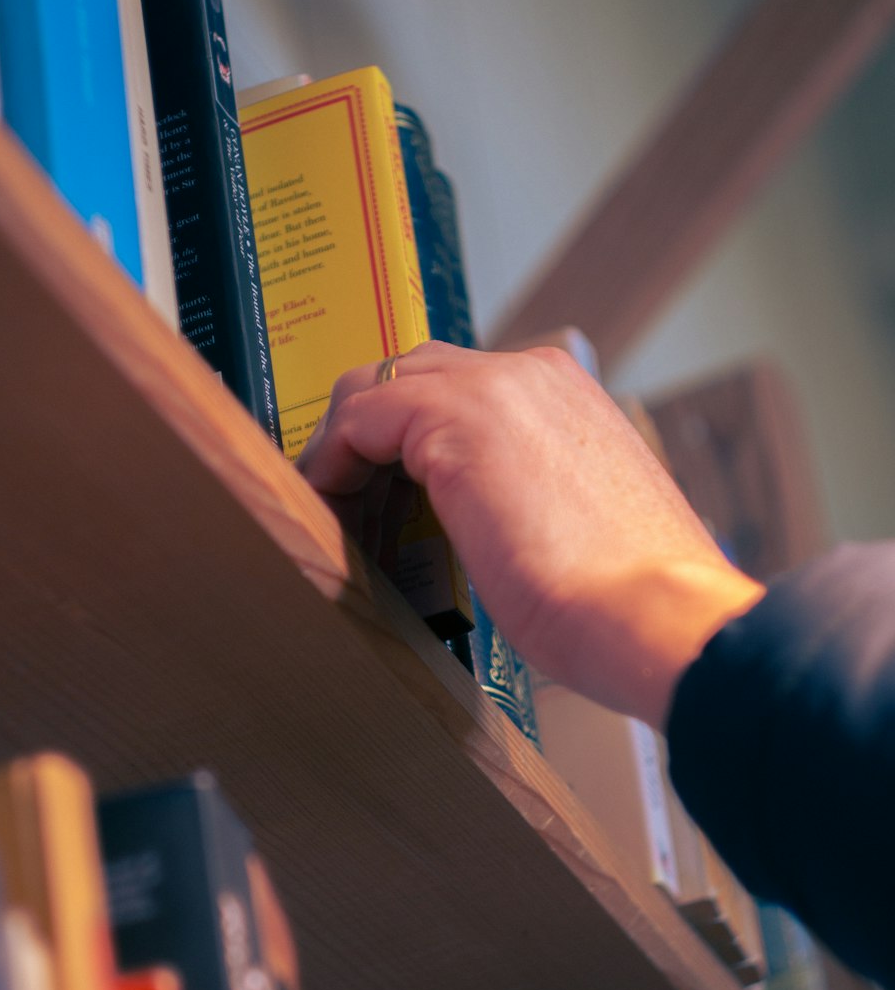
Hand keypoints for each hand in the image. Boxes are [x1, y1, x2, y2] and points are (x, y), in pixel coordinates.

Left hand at [298, 341, 763, 728]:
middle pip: (409, 373)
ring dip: (344, 445)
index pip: (456, 385)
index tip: (381, 487)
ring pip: (375, 386)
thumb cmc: (630, 597)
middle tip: (346, 494)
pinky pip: (359, 419)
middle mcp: (528, 373)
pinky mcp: (451, 423)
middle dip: (368, 429)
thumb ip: (529, 493)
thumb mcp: (576, 520)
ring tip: (332, 506)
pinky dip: (332, 460)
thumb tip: (487, 520)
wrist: (659, 616)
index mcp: (565, 393)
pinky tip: (330, 505)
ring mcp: (491, 389)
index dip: (406, 433)